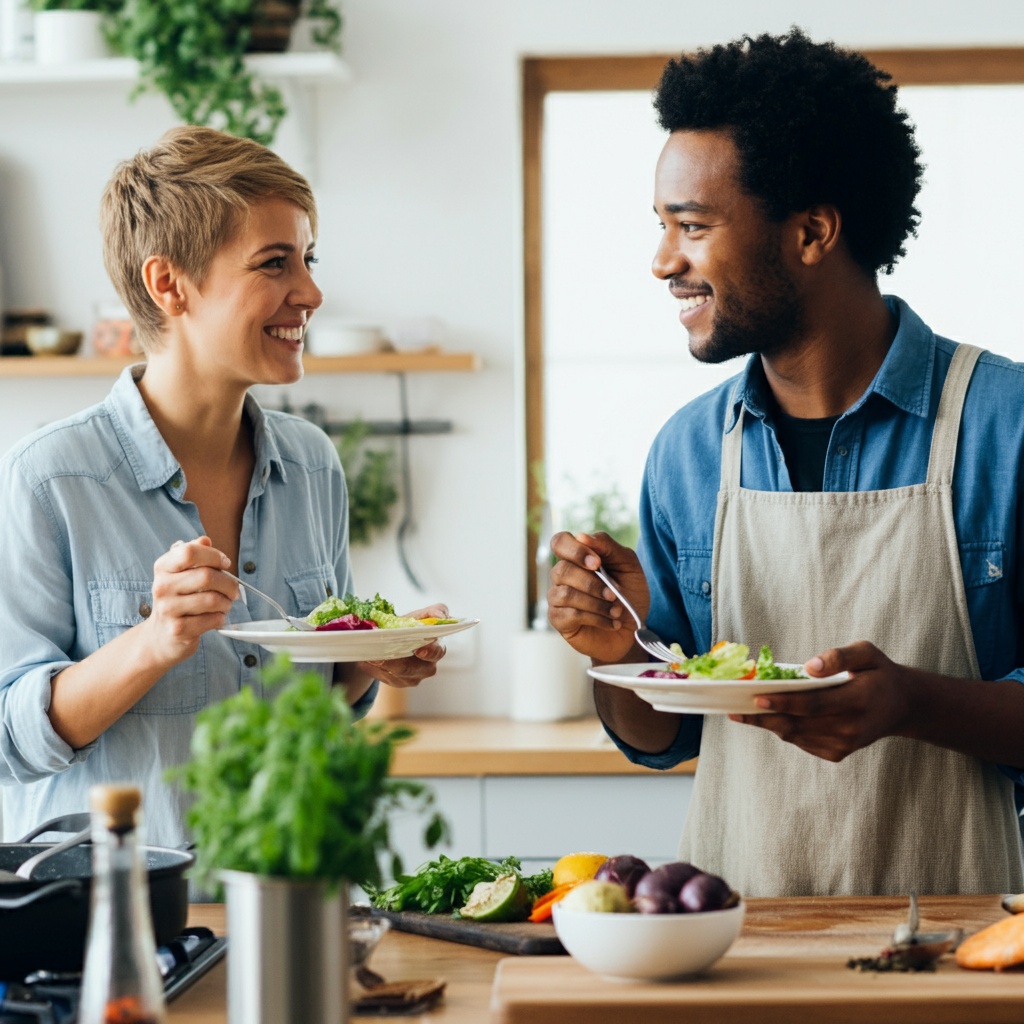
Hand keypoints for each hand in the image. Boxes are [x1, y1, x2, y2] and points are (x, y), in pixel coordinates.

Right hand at [143, 537, 238, 668]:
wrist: (160, 637)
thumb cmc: (177, 601)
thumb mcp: (180, 574)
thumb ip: (194, 555)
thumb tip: (205, 540)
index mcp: (163, 567)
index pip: (189, 551)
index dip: (214, 556)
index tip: (225, 564)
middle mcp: (161, 587)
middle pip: (206, 576)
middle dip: (228, 583)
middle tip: (234, 590)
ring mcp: (168, 609)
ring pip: (212, 599)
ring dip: (226, 602)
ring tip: (225, 604)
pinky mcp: (177, 629)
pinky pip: (211, 620)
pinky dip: (220, 618)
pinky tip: (217, 618)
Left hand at [360, 603, 449, 688]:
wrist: (392, 639)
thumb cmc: (410, 626)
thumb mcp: (421, 616)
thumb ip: (435, 612)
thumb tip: (440, 615)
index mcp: (437, 647)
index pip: (438, 651)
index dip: (430, 652)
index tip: (418, 651)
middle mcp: (429, 666)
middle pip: (415, 669)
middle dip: (398, 662)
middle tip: (382, 656)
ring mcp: (415, 677)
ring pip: (399, 675)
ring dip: (384, 666)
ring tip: (371, 657)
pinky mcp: (399, 683)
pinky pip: (386, 678)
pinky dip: (376, 669)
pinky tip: (369, 661)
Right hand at [547, 531, 648, 662]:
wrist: (634, 630)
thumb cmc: (629, 594)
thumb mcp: (628, 566)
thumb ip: (608, 547)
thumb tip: (581, 536)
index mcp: (578, 557)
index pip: (560, 542)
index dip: (575, 550)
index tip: (597, 563)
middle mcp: (562, 575)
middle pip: (563, 570)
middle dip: (593, 583)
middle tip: (615, 594)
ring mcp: (557, 598)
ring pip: (565, 594)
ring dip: (596, 603)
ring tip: (616, 611)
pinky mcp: (559, 620)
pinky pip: (570, 614)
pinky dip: (596, 618)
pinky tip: (611, 623)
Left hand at [727, 640, 912, 761]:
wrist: (903, 706)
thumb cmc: (879, 673)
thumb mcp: (867, 653)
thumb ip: (839, 656)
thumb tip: (809, 667)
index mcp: (859, 700)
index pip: (814, 704)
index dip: (783, 702)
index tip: (756, 698)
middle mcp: (852, 727)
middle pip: (799, 724)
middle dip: (763, 717)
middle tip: (734, 709)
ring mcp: (845, 744)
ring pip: (797, 736)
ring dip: (768, 725)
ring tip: (742, 713)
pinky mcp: (839, 753)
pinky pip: (803, 742)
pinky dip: (784, 730)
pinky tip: (769, 719)